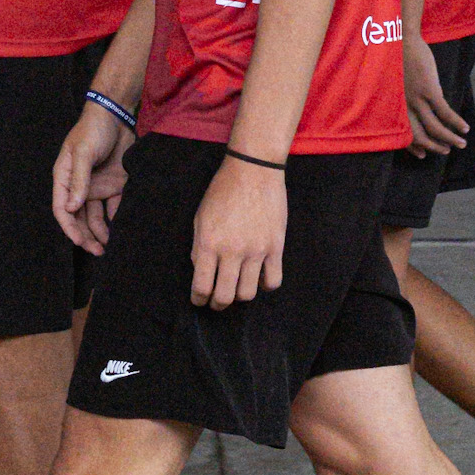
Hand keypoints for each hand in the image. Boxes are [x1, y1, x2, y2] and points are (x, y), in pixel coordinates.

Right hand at [52, 102, 130, 255]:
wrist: (117, 114)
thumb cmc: (93, 129)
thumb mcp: (84, 152)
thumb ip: (79, 180)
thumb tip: (72, 208)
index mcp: (65, 177)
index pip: (62, 208)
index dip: (69, 227)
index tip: (80, 241)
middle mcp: (79, 186)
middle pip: (78, 217)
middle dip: (86, 236)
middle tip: (97, 252)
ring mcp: (96, 186)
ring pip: (95, 217)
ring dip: (99, 232)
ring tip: (107, 247)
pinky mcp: (113, 184)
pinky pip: (113, 207)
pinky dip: (115, 220)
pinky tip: (120, 230)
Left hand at [190, 156, 286, 309]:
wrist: (253, 169)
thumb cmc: (223, 190)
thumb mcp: (201, 215)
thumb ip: (199, 246)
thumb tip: (201, 271)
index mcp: (209, 242)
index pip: (202, 287)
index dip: (199, 299)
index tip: (200, 300)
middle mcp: (232, 250)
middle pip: (225, 297)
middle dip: (217, 304)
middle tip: (217, 301)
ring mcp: (256, 250)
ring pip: (248, 294)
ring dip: (240, 295)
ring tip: (237, 287)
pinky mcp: (275, 246)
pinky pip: (273, 281)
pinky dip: (265, 285)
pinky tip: (259, 277)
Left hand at [403, 29, 469, 157]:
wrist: (402, 37)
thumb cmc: (399, 55)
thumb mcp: (399, 78)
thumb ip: (405, 92)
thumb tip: (418, 98)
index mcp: (396, 104)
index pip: (403, 133)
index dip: (413, 147)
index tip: (423, 154)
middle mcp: (404, 105)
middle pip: (419, 136)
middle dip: (434, 147)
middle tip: (446, 150)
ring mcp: (416, 98)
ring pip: (435, 129)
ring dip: (450, 139)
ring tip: (461, 143)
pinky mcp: (429, 90)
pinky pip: (445, 113)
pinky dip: (456, 123)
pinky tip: (464, 128)